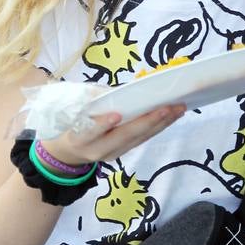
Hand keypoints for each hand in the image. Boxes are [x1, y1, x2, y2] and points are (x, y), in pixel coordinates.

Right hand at [41, 104, 186, 166]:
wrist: (67, 153)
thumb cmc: (70, 123)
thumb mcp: (72, 112)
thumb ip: (92, 102)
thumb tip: (118, 90)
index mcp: (79, 138)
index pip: (90, 132)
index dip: (102, 124)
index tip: (115, 115)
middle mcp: (97, 150)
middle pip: (125, 136)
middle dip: (149, 121)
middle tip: (168, 107)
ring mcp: (112, 154)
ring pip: (139, 139)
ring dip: (161, 124)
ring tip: (177, 109)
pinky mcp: (122, 153)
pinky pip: (141, 140)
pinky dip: (157, 127)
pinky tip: (171, 117)